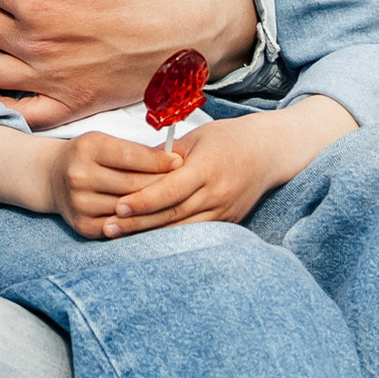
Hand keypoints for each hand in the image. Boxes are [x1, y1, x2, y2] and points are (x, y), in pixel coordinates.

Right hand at [43, 131, 214, 237]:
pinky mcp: (84, 226)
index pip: (132, 157)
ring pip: (130, 209)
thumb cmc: (89, 156)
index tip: (181, 161)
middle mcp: (80, 176)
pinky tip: (156, 218)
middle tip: (187, 183)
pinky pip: (121, 228)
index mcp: (88, 148)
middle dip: (163, 185)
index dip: (160, 161)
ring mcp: (80, 204)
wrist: (52, 177)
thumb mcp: (107, 142)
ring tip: (176, 201)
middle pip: (134, 186)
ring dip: (155, 207)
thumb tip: (178, 156)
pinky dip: (140, 223)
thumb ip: (139, 151)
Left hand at [56, 100, 358, 231]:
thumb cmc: (228, 138)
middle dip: (138, 223)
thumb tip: (134, 166)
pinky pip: (194, 234)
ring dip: (150, 235)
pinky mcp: (228, 222)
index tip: (118, 206)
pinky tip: (148, 240)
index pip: (171, 190)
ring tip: (120, 238)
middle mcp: (217, 193)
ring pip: (181, 229)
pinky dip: (170, 237)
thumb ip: (167, 155)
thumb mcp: (198, 137)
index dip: (144, 200)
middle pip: (172, 214)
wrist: (270, 152)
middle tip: (108, 228)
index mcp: (208, 168)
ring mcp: (224, 211)